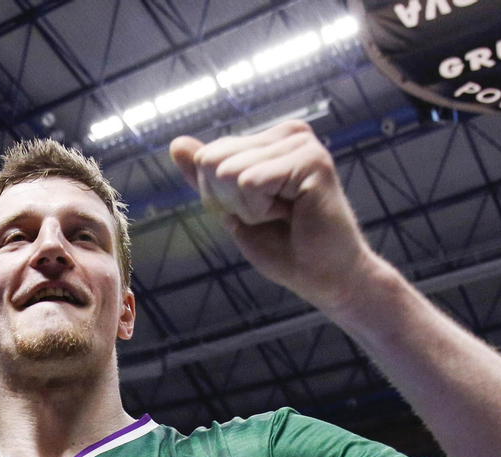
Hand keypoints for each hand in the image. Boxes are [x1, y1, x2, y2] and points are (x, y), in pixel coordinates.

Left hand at [169, 121, 377, 310]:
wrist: (323, 278)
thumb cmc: (284, 248)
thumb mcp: (232, 209)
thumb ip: (206, 177)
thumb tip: (177, 143)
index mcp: (270, 140)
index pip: (208, 156)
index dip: (220, 197)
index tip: (260, 213)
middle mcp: (288, 134)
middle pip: (214, 160)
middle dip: (232, 201)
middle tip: (273, 217)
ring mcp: (301, 143)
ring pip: (230, 172)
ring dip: (249, 208)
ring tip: (284, 216)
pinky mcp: (311, 160)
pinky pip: (250, 182)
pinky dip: (261, 210)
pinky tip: (292, 214)